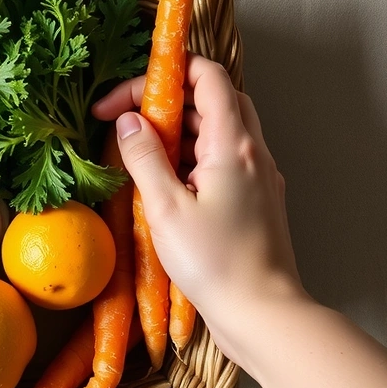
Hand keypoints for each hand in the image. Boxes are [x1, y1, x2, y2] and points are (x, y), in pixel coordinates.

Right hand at [92, 55, 305, 363]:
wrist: (264, 314)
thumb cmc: (215, 264)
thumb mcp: (166, 209)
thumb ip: (145, 159)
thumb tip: (128, 121)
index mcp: (233, 144)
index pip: (207, 76)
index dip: (163, 73)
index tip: (122, 100)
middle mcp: (253, 152)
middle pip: (212, 99)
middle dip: (166, 101)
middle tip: (128, 125)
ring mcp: (258, 177)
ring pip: (217, 131)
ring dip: (178, 132)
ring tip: (141, 157)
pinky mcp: (255, 200)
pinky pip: (222, 161)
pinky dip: (192, 159)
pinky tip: (167, 186)